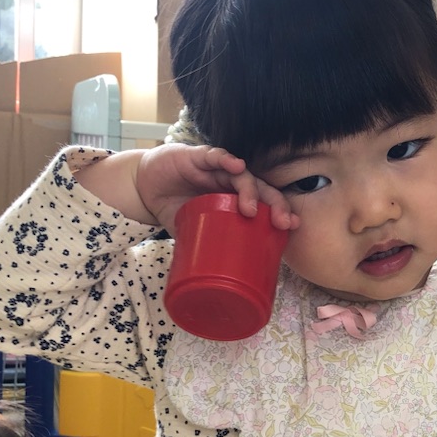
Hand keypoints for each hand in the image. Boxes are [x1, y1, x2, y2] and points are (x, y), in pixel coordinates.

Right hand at [134, 144, 298, 231]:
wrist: (143, 187)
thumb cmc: (173, 207)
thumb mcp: (191, 233)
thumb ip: (203, 247)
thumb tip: (210, 281)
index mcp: (233, 199)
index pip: (264, 203)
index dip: (280, 212)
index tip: (293, 227)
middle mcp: (229, 183)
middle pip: (261, 189)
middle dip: (276, 204)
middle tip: (283, 222)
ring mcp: (215, 169)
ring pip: (241, 175)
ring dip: (250, 189)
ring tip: (251, 208)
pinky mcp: (196, 158)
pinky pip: (214, 156)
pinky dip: (226, 159)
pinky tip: (235, 164)